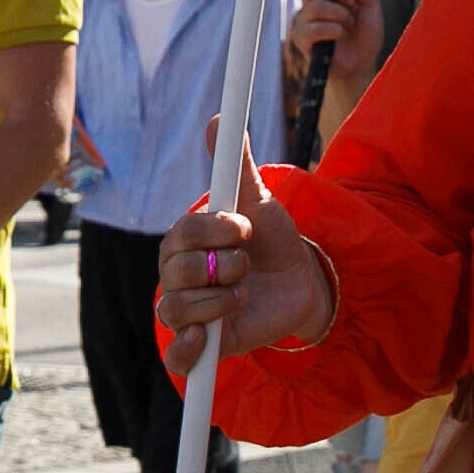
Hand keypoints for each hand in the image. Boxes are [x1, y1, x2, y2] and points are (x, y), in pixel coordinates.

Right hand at [156, 168, 332, 373]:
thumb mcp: (258, 202)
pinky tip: (204, 337)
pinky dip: (186, 348)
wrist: (298, 284)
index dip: (217, 231)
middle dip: (224, 267)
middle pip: (178, 271)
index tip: (246, 228)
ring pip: (176, 308)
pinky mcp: (201, 345)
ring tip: (243, 294)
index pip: (183, 233)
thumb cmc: (271, 241)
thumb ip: (237, 165)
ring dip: (219, 301)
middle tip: (247, 265)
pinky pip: (175, 354)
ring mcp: (186, 311)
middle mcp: (176, 275)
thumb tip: (219, 118)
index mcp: (183, 240)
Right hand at [287, 0, 362, 80]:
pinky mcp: (301, 37)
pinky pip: (316, 26)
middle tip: (351, 2)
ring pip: (317, 4)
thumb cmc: (364, 34)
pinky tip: (340, 37)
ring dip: (341, 15)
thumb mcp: (367, 2)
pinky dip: (335, 30)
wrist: (362, 65)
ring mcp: (304, 18)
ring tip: (348, 25)